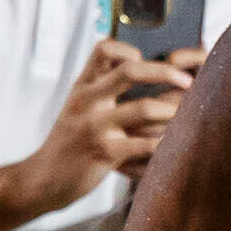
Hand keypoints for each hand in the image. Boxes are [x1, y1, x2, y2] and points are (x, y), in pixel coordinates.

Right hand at [14, 40, 195, 211]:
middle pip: (131, 71)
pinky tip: (174, 145)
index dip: (129, 50)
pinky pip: (146, 144)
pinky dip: (166, 144)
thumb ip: (100, 89)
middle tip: (190, 81)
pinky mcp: (105, 153)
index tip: (145, 60)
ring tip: (188, 116)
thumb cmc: (67, 144)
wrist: (40, 180)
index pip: (104, 50)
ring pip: (144, 109)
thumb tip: (139, 68)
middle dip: (167, 73)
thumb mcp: (76, 108)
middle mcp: (88, 102)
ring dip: (173, 111)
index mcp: (83, 88)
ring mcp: (96, 127)